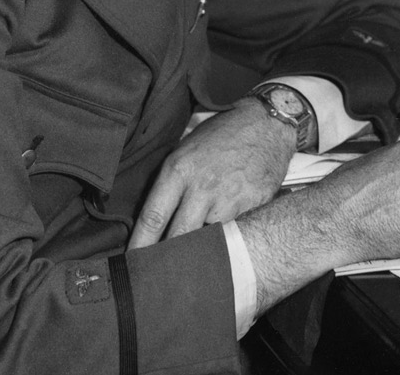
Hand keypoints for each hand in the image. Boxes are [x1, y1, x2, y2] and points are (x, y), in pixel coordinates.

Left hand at [128, 98, 294, 248]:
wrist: (267, 124)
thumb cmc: (222, 135)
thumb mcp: (186, 149)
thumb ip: (170, 182)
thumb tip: (153, 219)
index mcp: (179, 170)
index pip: (153, 217)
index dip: (140, 246)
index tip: (132, 263)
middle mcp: (202, 186)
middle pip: (177, 237)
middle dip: (166, 259)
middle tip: (158, 275)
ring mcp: (229, 198)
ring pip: (206, 239)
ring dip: (201, 246)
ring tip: (199, 249)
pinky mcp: (252, 205)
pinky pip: (233, 231)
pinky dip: (228, 234)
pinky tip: (228, 226)